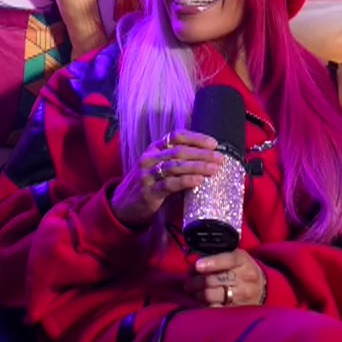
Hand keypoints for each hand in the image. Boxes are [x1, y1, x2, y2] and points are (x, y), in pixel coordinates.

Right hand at [110, 131, 225, 227]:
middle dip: (202, 153)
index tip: (213, 143)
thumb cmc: (146, 185)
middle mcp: (149, 158)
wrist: (122, 205)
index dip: (196, 138)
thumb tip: (207, 164)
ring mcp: (147, 175)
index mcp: (153, 149)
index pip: (176, 136)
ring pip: (175, 166)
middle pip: (178, 151)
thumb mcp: (159, 169)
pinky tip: (198, 180)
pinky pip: (169, 184)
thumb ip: (178, 165)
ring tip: (214, 169)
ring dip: (197, 166)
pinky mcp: (148, 192)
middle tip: (220, 157)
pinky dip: (185, 181)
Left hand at [185, 250, 267, 308]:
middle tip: (189, 279)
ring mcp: (241, 296)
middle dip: (195, 280)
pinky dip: (204, 304)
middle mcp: (245, 279)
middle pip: (212, 279)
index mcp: (243, 261)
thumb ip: (218, 256)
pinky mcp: (236, 310)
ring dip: (197, 293)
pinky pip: (214, 308)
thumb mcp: (236, 256)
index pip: (227, 260)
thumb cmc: (243, 269)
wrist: (263, 288)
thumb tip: (196, 264)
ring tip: (194, 290)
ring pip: (210, 295)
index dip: (210, 263)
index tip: (197, 266)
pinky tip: (202, 301)